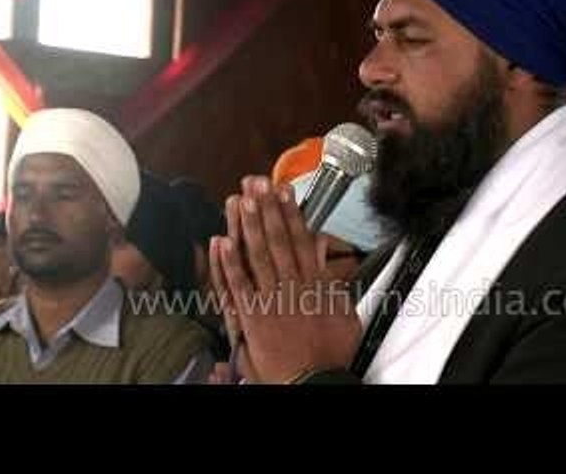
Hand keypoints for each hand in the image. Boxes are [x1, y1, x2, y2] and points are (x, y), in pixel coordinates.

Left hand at [210, 176, 361, 382]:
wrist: (315, 380)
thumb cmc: (330, 351)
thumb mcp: (344, 311)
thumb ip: (333, 278)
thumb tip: (323, 249)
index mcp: (315, 284)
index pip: (301, 240)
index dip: (291, 213)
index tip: (283, 191)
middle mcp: (292, 286)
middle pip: (278, 241)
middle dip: (267, 210)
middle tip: (257, 184)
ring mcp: (271, 300)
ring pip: (258, 256)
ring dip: (249, 227)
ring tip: (242, 201)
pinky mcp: (253, 317)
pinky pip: (239, 285)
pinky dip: (229, 264)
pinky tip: (221, 242)